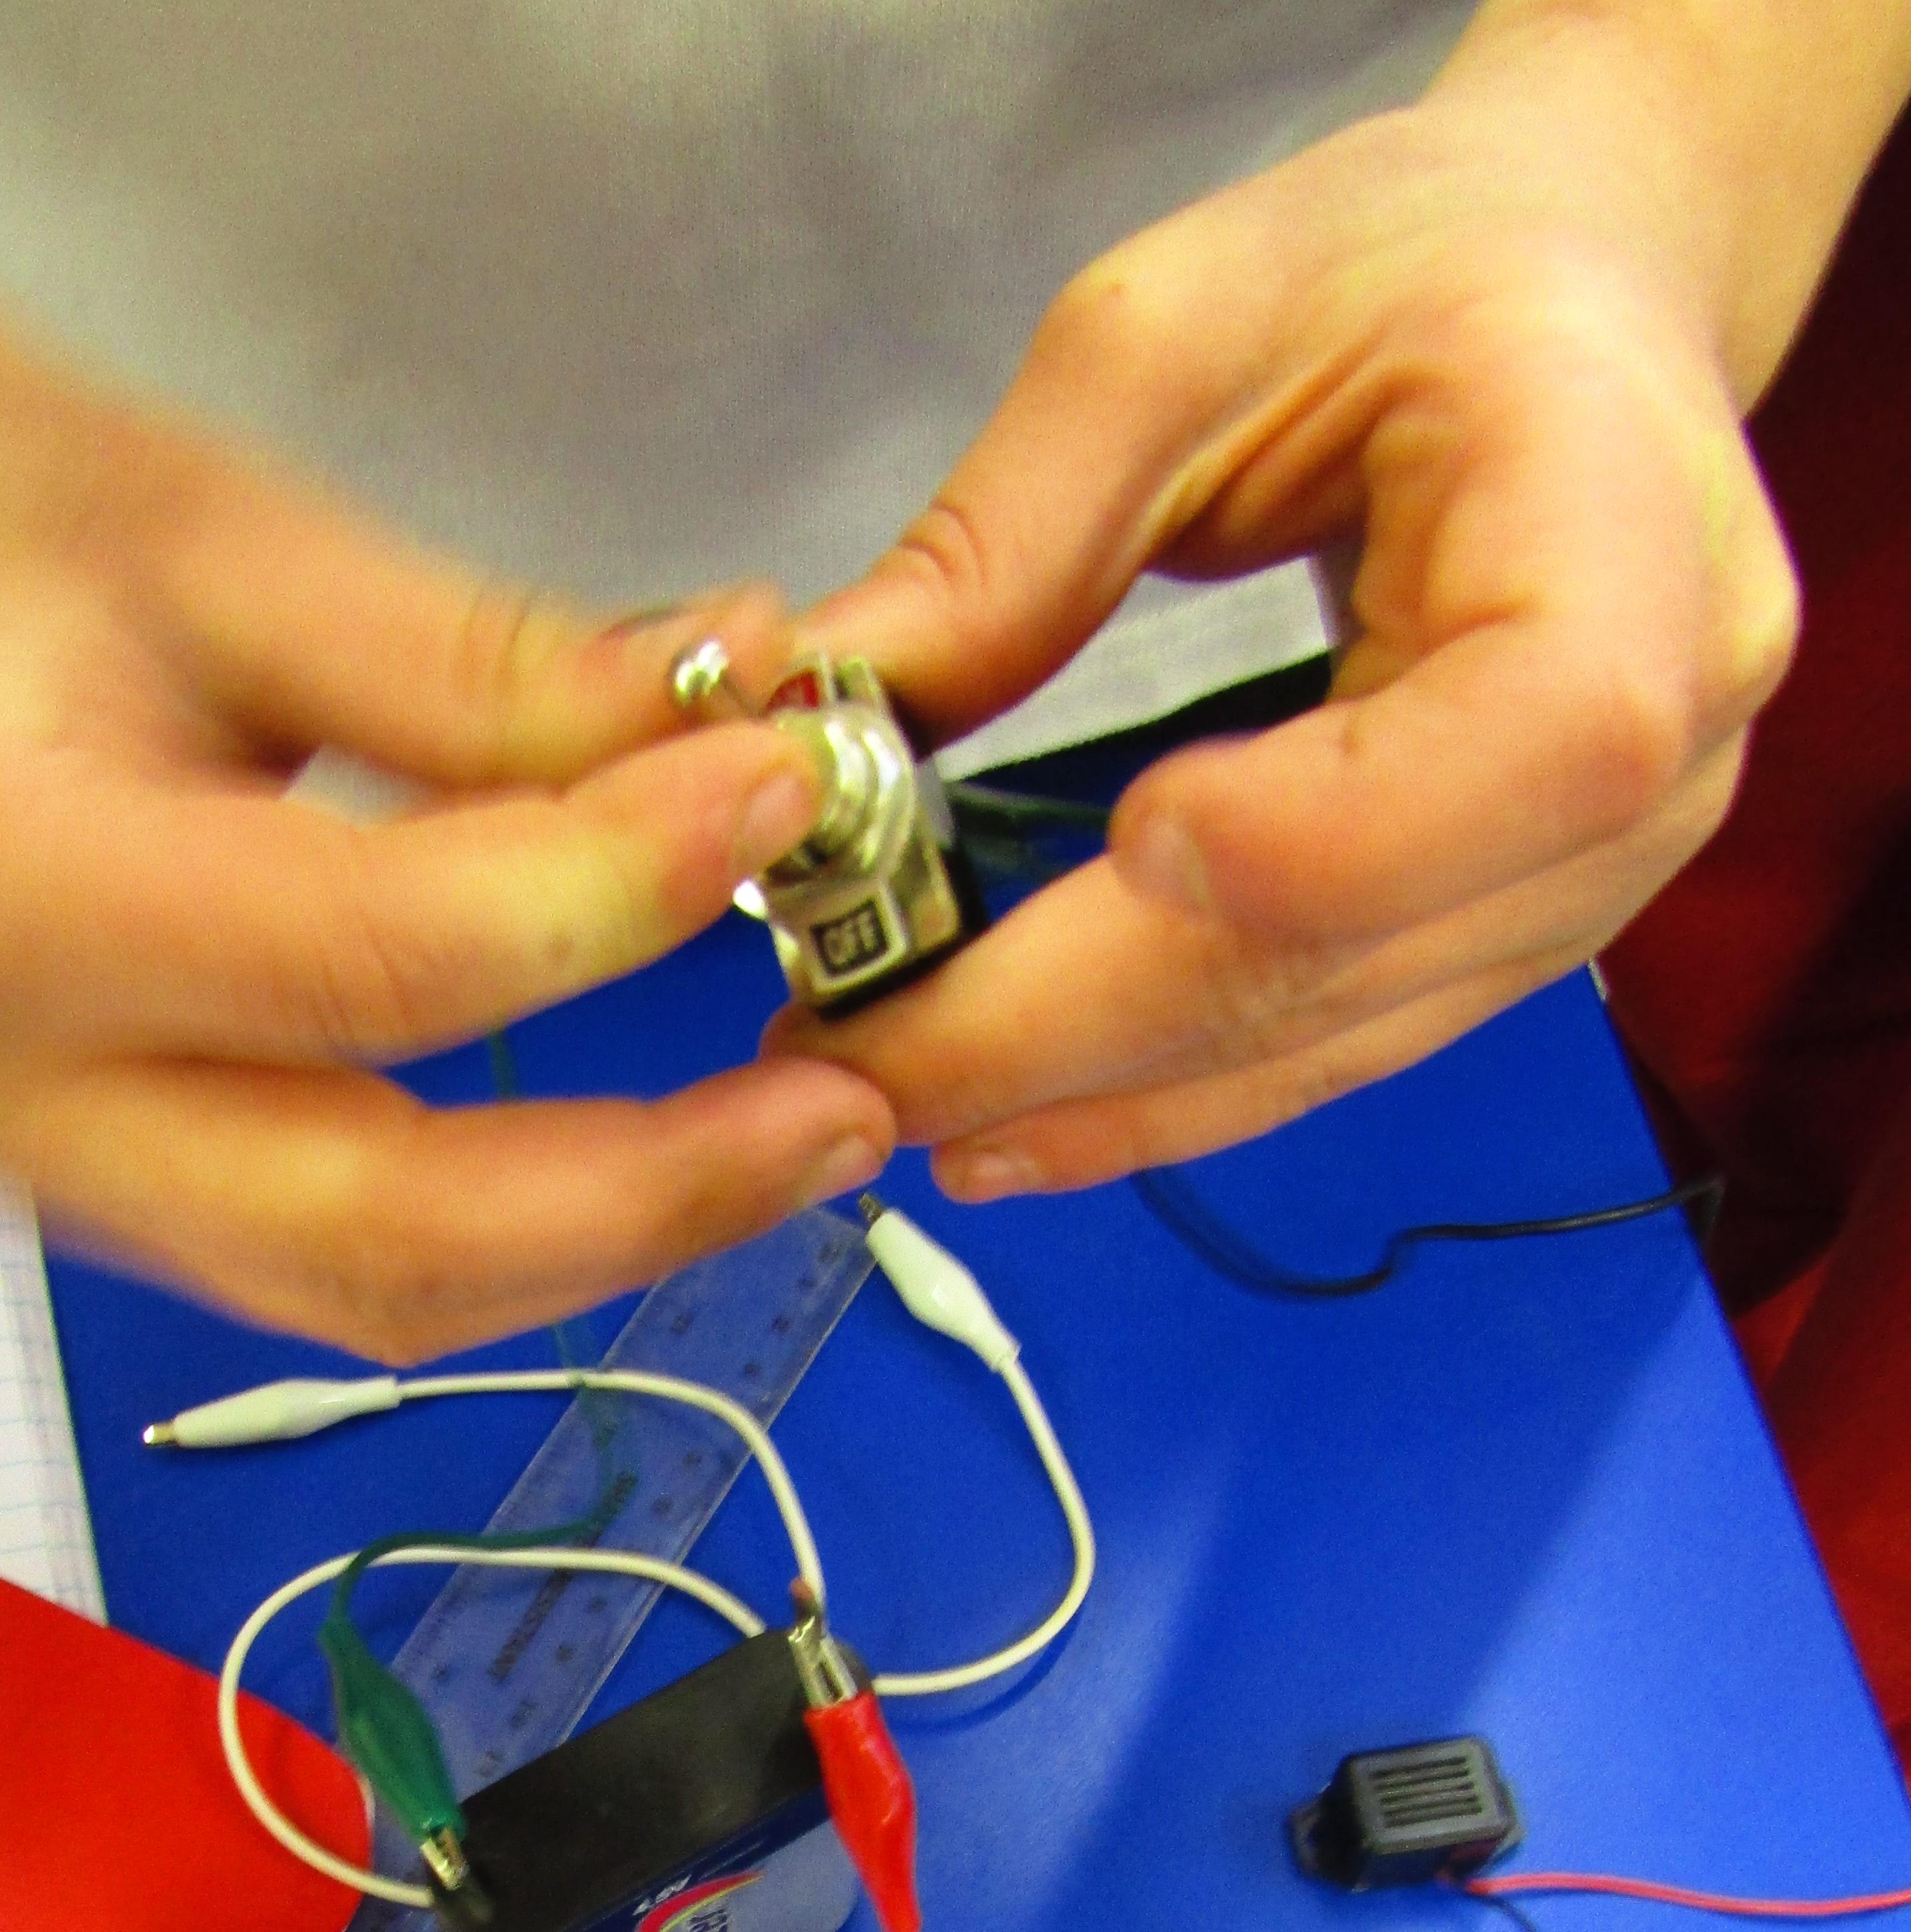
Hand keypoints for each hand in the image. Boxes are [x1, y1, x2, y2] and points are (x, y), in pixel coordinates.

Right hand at [0, 347, 890, 1358]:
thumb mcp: (242, 541)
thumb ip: (492, 679)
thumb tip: (750, 723)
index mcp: (2, 887)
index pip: (370, 960)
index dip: (608, 899)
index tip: (778, 796)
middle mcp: (6, 1088)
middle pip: (377, 1230)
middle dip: (644, 1191)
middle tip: (843, 1108)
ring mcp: (51, 1175)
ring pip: (372, 1292)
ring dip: (605, 1239)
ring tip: (791, 1136)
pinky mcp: (111, 1196)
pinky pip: (343, 1266)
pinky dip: (518, 1228)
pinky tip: (653, 1150)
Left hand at [783, 48, 1807, 1199]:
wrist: (1571, 300)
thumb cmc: (1397, 271)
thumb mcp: (1176, 326)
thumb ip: (1004, 538)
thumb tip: (803, 737)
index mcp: (1627, 539)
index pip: (1529, 743)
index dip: (1314, 836)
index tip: (1116, 846)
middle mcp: (1664, 750)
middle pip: (1362, 942)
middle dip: (1081, 1027)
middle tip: (852, 1070)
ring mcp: (1600, 875)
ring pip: (1331, 1036)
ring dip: (1097, 1098)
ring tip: (892, 1112)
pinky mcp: (1518, 938)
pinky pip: (1333, 1047)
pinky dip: (1161, 1097)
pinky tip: (1014, 1125)